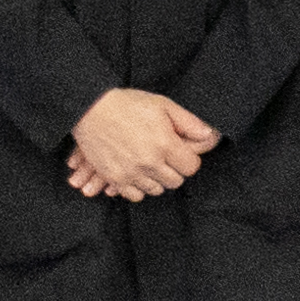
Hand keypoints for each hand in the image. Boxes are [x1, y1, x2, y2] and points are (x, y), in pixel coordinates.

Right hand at [67, 86, 215, 199]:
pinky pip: (135, 196)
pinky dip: (138, 187)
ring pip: (156, 190)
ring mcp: (131, 172)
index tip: (179, 151)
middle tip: (164, 156)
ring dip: (156, 179)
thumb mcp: (162, 104)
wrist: (90, 109)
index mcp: (165, 143)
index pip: (191, 167)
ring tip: (148, 163)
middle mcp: (150, 162)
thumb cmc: (126, 104)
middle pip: (175, 181)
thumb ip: (189, 122)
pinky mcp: (115, 178)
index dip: (188, 159)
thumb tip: (209, 136)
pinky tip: (136, 173)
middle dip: (173, 170)